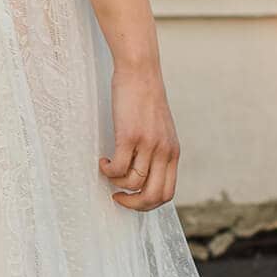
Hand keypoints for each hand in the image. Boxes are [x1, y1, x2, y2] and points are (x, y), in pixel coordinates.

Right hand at [99, 62, 179, 210]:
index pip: (167, 193)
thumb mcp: (160, 129)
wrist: (141, 72)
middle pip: (154, 195)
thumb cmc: (145, 99)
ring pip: (133, 183)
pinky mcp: (130, 136)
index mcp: (172, 153)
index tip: (131, 197)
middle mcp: (164, 151)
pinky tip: (103, 160)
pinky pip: (118, 167)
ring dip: (115, 183)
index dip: (147, 203)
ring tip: (108, 169)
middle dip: (133, 204)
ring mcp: (148, 144)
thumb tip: (144, 175)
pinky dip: (107, 170)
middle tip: (117, 196)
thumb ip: (158, 151)